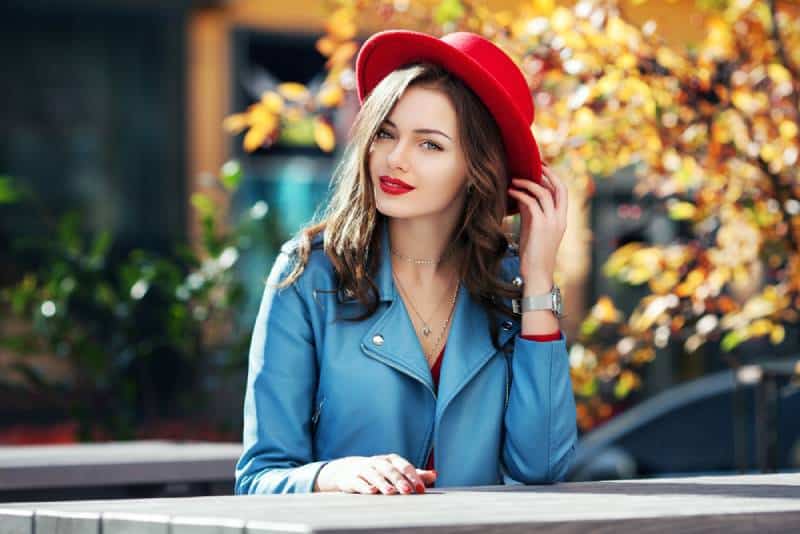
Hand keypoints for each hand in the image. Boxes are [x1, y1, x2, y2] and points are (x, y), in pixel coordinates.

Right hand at [314, 454, 436, 494]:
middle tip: (408, 491)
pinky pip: (359, 481)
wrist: (348, 470)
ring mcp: (365, 469)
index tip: (421, 489)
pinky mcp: (353, 478)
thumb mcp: (396, 471)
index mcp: (391, 460)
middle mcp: (378, 462)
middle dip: (399, 480)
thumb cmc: (379, 472)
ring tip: (391, 492)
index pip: (404, 466)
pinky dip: (365, 486)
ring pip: (375, 475)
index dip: (413, 477)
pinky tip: (371, 491)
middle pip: (390, 470)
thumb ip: (415, 474)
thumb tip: (435, 474)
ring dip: (383, 483)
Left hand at [507, 165, 567, 292]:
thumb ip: (531, 212)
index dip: (553, 177)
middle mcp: (560, 218)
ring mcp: (552, 222)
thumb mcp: (533, 229)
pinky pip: (531, 203)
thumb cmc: (533, 253)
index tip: (540, 168)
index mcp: (562, 219)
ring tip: (514, 179)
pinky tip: (510, 192)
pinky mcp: (540, 226)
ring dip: (528, 182)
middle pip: (559, 187)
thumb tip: (521, 196)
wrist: (537, 274)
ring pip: (544, 192)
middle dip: (547, 173)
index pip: (563, 192)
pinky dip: (520, 194)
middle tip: (533, 164)